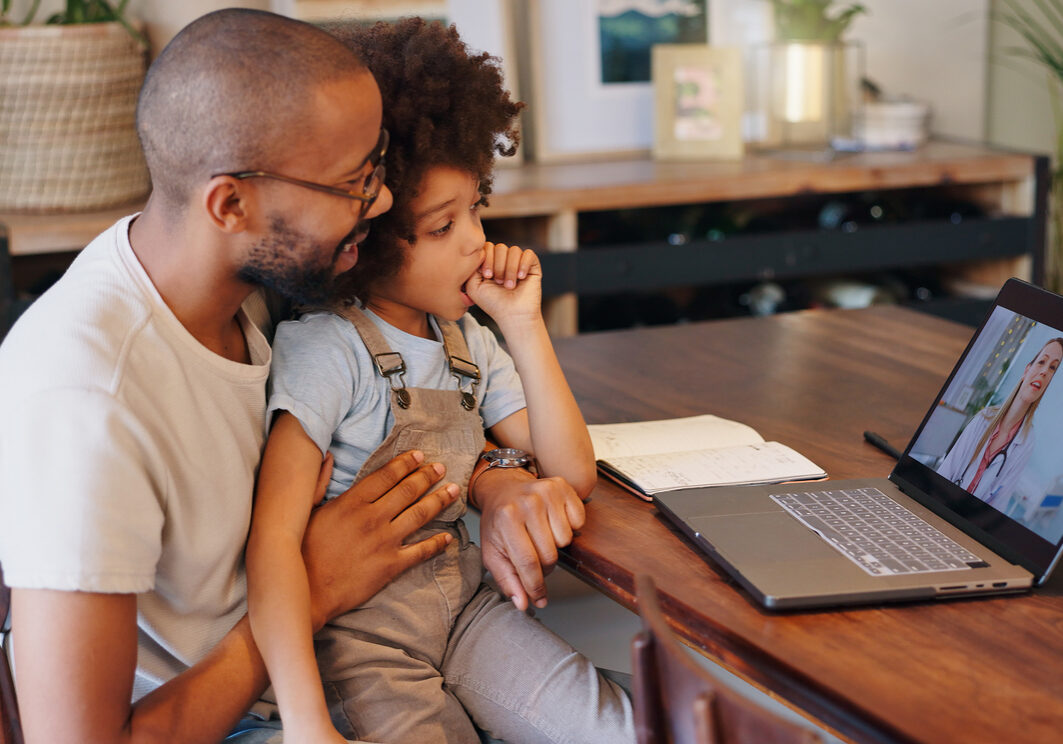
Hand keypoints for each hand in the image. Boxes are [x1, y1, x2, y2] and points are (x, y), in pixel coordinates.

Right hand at [301, 450, 460, 628]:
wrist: (307, 592)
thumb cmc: (301, 552)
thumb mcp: (305, 511)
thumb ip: (319, 482)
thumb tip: (325, 456)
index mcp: (351, 502)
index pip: (385, 476)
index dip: (405, 463)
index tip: (419, 455)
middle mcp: (372, 518)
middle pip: (407, 490)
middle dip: (427, 476)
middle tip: (441, 468)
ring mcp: (384, 542)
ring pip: (419, 515)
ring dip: (439, 501)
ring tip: (453, 491)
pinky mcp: (391, 566)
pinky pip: (420, 551)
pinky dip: (437, 543)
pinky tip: (448, 537)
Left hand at [465, 242, 541, 325]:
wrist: (512, 316)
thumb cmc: (493, 304)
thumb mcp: (473, 286)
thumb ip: (471, 268)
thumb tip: (478, 253)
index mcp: (490, 263)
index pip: (487, 247)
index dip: (487, 259)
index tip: (487, 276)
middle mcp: (504, 260)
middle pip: (500, 247)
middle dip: (498, 265)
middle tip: (499, 282)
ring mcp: (519, 262)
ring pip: (514, 250)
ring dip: (510, 269)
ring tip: (509, 285)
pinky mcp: (532, 266)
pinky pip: (529, 254)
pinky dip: (523, 265)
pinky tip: (521, 277)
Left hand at [473, 466, 585, 610]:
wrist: (502, 488)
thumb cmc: (498, 523)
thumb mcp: (493, 552)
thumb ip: (507, 580)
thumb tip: (523, 604)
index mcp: (507, 519)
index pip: (528, 562)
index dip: (535, 586)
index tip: (539, 598)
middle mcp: (528, 503)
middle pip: (550, 554)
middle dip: (544, 565)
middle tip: (534, 557)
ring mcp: (547, 491)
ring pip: (566, 539)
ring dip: (556, 545)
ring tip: (541, 536)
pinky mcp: (562, 486)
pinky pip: (578, 521)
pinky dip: (569, 527)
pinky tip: (552, 522)